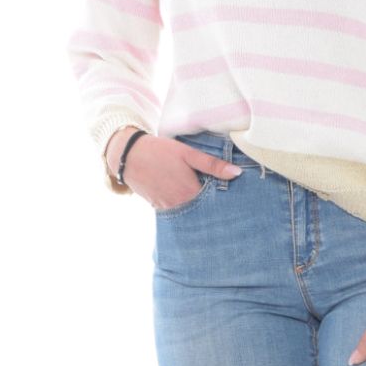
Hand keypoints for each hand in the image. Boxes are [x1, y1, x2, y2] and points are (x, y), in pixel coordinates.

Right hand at [105, 127, 240, 206]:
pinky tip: (190, 202)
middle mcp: (180, 205)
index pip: (215, 203)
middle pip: (203, 211)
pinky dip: (185, 209)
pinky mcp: (159, 209)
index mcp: (190, 192)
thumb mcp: (188, 153)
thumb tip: (237, 173)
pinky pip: (177, 213)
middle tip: (225, 205)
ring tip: (210, 205)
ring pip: (190, 214)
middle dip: (213, 208)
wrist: (128, 156)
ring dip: (199, 210)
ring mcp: (168, 209)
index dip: (224, 200)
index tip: (234, 199)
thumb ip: (212, 165)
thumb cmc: (160, 151)